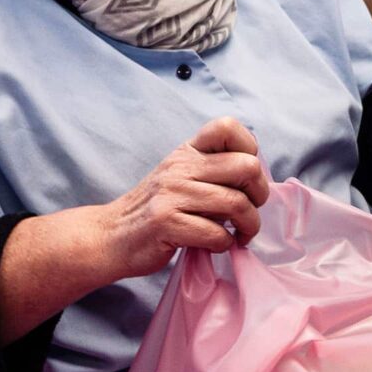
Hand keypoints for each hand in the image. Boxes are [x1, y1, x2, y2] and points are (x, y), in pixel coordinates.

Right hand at [99, 116, 272, 275]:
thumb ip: (213, 171)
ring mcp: (171, 194)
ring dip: (248, 226)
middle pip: (247, 167)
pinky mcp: (166, 223)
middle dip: (259, 195)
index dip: (250, 150)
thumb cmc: (156, 210)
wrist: (111, 236)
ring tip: (240, 234)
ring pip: (236, 203)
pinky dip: (224, 244)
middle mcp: (180, 167)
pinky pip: (216, 233)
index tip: (245, 178)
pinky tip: (216, 244)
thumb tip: (258, 178)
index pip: (228, 127)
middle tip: (249, 211)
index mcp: (187, 152)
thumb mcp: (181, 177)